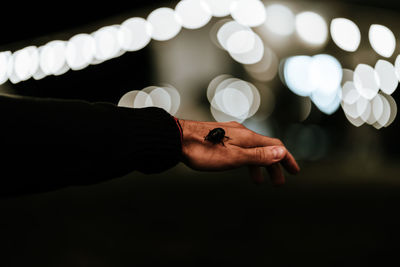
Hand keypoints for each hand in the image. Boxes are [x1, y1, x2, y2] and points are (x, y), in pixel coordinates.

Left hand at [178, 119, 299, 185]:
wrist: (177, 139)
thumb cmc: (203, 150)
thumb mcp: (234, 157)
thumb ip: (258, 155)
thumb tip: (281, 152)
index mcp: (248, 137)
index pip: (275, 147)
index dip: (286, 159)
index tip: (294, 172)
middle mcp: (241, 133)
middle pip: (265, 148)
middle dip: (274, 165)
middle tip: (278, 183)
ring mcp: (230, 134)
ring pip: (251, 149)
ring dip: (259, 165)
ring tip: (259, 182)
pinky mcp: (219, 137)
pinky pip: (239, 149)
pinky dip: (245, 160)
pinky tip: (239, 166)